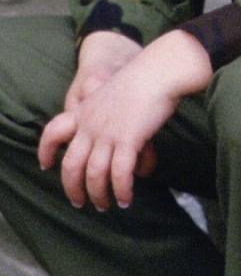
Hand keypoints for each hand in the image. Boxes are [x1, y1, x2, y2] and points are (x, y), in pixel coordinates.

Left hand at [39, 30, 212, 211]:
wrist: (159, 70)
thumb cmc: (145, 79)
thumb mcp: (114, 93)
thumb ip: (108, 114)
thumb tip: (116, 138)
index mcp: (85, 111)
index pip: (54, 131)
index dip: (46, 150)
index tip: (45, 165)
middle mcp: (91, 124)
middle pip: (71, 164)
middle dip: (73, 188)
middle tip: (80, 202)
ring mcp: (107, 133)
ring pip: (94, 175)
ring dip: (99, 195)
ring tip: (106, 206)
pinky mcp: (128, 140)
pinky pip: (120, 174)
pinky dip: (122, 190)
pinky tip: (126, 198)